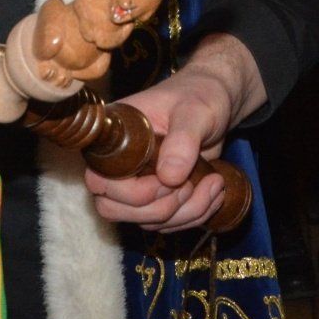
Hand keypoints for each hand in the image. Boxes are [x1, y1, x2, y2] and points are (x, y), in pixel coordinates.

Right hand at [83, 33, 260, 233]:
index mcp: (115, 137)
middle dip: (161, 208)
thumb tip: (169, 178)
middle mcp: (118, 162)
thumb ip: (183, 139)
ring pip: (145, 221)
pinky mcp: (158, 195)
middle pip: (114, 210)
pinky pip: (166, 223)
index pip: (99, 181)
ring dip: (185, 213)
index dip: (133, 192)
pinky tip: (215, 192)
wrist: (219, 101)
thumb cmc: (201, 95)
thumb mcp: (196, 111)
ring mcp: (137, 182)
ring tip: (214, 183)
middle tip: (191, 184)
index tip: (170, 179)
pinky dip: (194, 215)